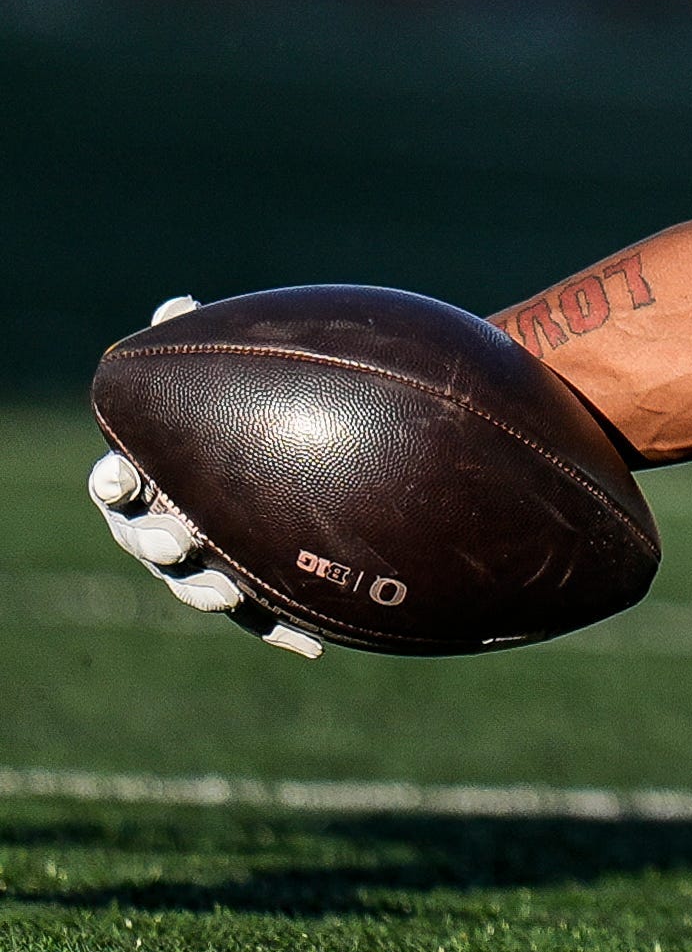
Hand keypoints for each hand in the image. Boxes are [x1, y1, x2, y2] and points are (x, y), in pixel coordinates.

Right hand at [86, 298, 319, 659]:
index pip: (116, 480)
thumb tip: (177, 306)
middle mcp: (167, 521)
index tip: (122, 476)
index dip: (113, 480)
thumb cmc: (256, 405)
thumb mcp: (233, 371)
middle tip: (176, 537)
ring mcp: (207, 561)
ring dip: (204, 589)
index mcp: (152, 474)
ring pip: (194, 584)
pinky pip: (262, 615)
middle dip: (154, 540)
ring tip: (228, 590)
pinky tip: (311, 645)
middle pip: (145, 539)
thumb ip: (201, 345)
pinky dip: (280, 628)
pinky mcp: (256, 588)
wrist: (318, 447)